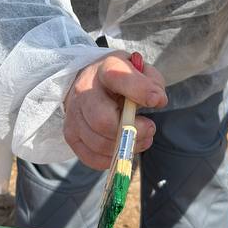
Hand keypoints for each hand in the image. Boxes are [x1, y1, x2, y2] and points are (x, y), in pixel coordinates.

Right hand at [63, 54, 166, 169]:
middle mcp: (83, 90)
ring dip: (125, 147)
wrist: (91, 82)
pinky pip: (91, 157)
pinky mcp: (71, 134)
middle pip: (102, 121)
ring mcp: (74, 114)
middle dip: (132, 131)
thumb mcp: (140, 71)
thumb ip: (152, 82)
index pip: (118, 77)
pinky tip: (122, 146)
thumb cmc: (121, 79)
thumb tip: (156, 100)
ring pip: (99, 143)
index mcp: (104, 69)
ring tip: (140, 138)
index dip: (139, 90)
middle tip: (149, 128)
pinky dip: (112, 158)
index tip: (156, 100)